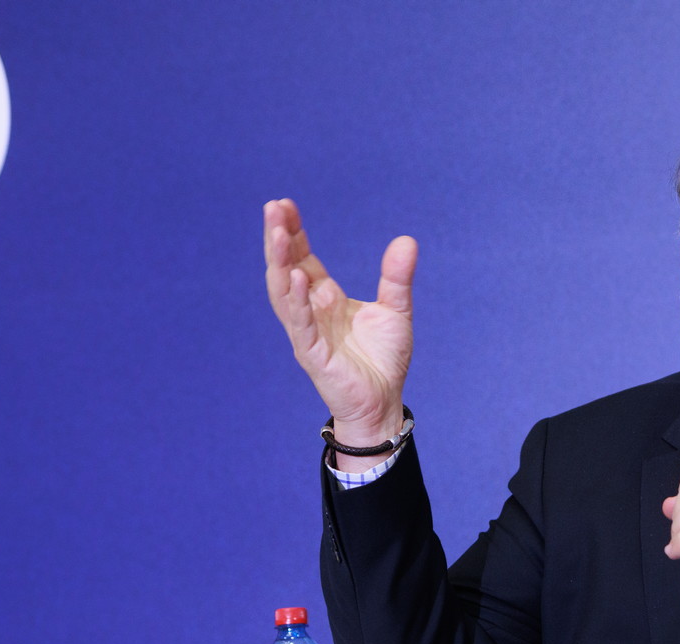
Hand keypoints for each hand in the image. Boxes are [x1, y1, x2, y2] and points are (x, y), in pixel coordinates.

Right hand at [263, 199, 416, 458]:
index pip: (301, 258)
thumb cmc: (383, 361)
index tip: (285, 204)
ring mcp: (307, 333)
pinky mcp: (313, 355)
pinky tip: (297, 276)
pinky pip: (300, 325)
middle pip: (286, 268)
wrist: (384, 404)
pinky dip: (297, 301)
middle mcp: (310, 312)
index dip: (293, 232)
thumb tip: (407, 240)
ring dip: (279, 262)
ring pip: (284, 293)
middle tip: (273, 207)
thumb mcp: (395, 310)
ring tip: (276, 233)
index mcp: (324, 298)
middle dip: (278, 238)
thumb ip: (397, 277)